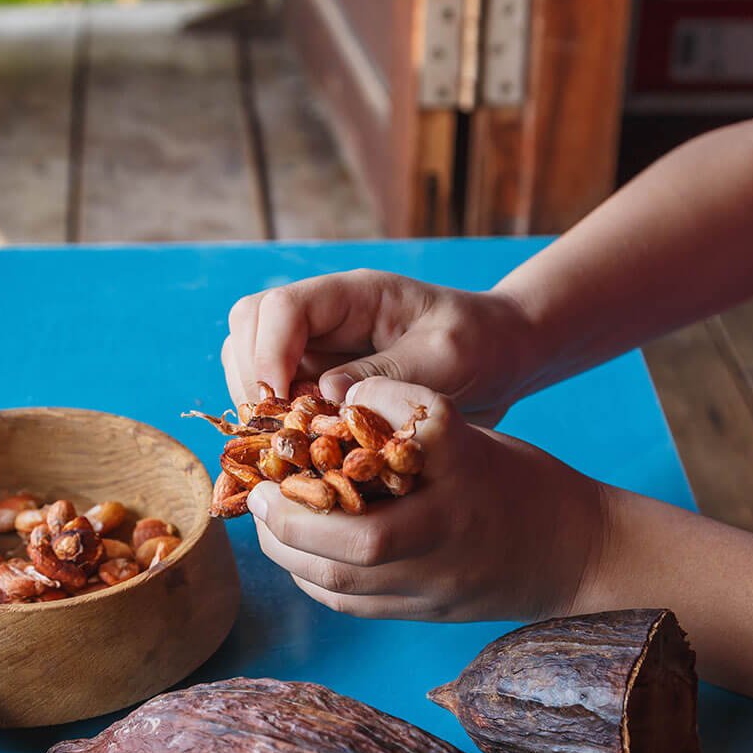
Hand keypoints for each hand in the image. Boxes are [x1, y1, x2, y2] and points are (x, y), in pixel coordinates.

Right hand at [222, 269, 541, 426]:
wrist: (502, 360)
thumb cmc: (482, 345)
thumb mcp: (447, 357)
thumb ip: (390, 372)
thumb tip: (327, 395)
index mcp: (354, 296)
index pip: (282, 307)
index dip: (267, 352)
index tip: (278, 400)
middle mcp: (326, 319)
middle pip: (250, 328)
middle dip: (251, 378)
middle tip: (277, 430)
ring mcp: (319, 351)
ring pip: (251, 363)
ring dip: (258, 404)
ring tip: (288, 445)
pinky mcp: (322, 385)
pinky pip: (278, 399)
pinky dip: (276, 426)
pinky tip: (299, 456)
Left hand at [245, 378, 607, 622]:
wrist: (574, 554)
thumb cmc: (514, 482)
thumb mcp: (473, 435)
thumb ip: (405, 423)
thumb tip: (328, 410)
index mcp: (468, 466)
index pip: (402, 439)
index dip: (344, 431)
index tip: (296, 432)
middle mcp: (453, 528)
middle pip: (361, 541)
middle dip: (290, 519)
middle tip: (256, 494)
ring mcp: (441, 581)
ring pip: (346, 582)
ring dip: (289, 551)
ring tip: (267, 519)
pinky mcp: (428, 613)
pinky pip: (352, 604)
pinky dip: (310, 576)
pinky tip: (297, 551)